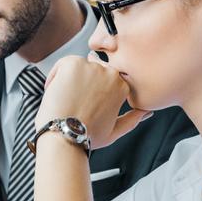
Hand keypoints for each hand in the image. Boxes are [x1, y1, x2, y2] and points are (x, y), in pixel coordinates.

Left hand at [37, 55, 151, 149]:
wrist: (65, 137)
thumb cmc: (86, 137)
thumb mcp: (115, 130)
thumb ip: (132, 119)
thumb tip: (147, 112)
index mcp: (122, 86)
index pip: (104, 79)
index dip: (90, 93)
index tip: (84, 106)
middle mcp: (110, 73)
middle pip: (91, 71)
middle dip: (82, 85)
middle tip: (73, 105)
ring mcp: (92, 67)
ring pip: (77, 68)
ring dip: (69, 82)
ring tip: (66, 102)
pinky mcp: (73, 63)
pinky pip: (62, 64)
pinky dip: (55, 77)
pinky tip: (56, 94)